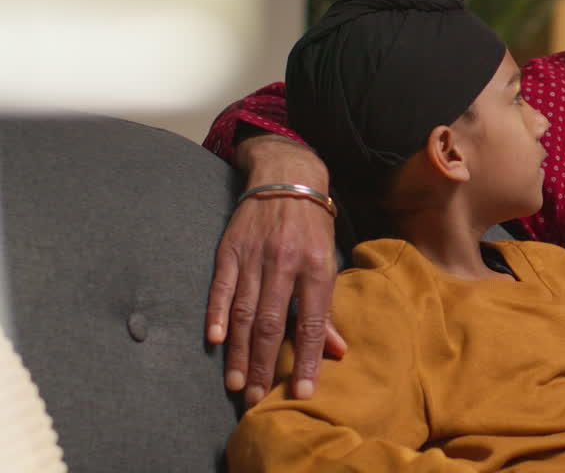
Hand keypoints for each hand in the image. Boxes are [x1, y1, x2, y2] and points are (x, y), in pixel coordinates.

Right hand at [206, 134, 346, 405]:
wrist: (287, 176)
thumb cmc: (312, 227)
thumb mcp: (328, 260)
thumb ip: (326, 308)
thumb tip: (336, 351)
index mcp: (316, 266)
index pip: (312, 321)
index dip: (308, 358)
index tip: (302, 391)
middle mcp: (285, 262)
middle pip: (273, 322)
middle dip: (265, 365)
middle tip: (257, 399)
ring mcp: (255, 255)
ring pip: (245, 311)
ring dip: (240, 351)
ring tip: (237, 384)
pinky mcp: (230, 248)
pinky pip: (221, 286)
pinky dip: (217, 313)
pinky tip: (216, 340)